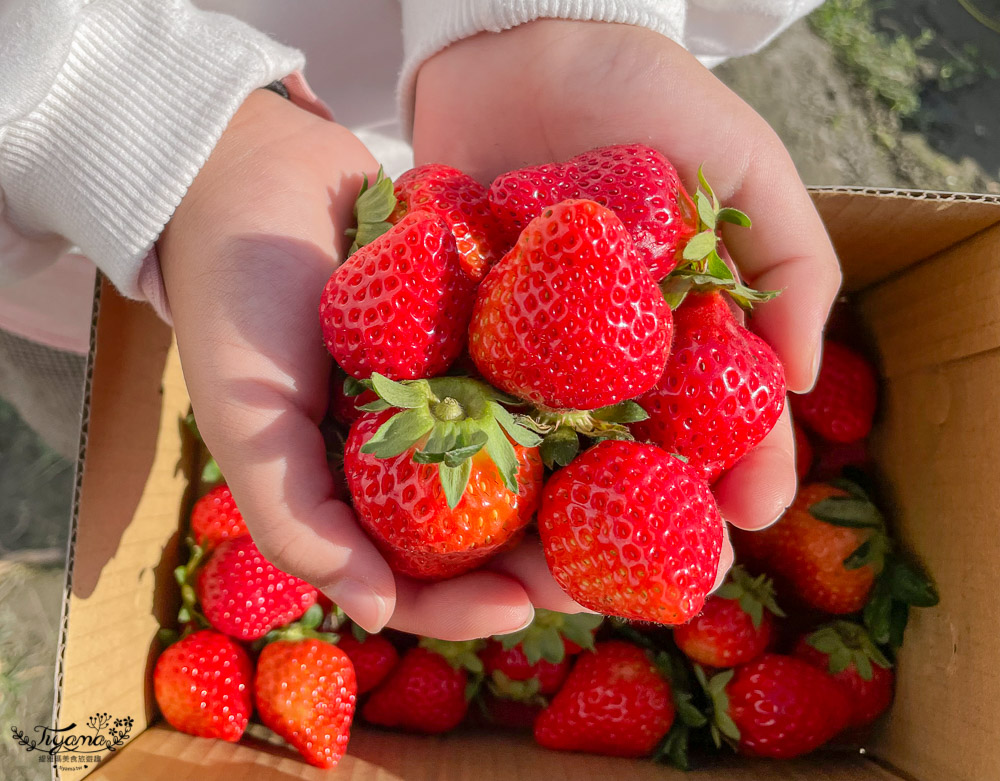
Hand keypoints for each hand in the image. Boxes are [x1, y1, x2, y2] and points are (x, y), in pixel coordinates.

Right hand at [159, 90, 584, 638]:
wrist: (256, 170)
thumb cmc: (235, 302)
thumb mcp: (247, 423)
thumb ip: (295, 524)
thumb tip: (374, 615)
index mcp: (355, 483)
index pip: (411, 571)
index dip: (463, 604)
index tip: (522, 612)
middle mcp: (411, 445)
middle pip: (487, 524)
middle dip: (544, 555)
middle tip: (607, 575)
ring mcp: (452, 386)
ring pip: (525, 455)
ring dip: (579, 486)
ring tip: (638, 506)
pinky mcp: (481, 327)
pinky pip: (536, 371)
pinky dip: (580, 393)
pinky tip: (634, 410)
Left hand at [413, 20, 841, 585]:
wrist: (524, 43)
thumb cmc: (649, 96)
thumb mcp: (745, 164)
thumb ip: (791, 262)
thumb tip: (801, 377)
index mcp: (677, 327)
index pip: (718, 415)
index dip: (740, 469)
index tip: (752, 519)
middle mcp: (603, 353)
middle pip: (626, 456)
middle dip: (636, 527)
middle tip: (645, 584)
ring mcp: (527, 349)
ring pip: (542, 451)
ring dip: (546, 518)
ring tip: (549, 575)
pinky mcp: (457, 328)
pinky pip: (460, 397)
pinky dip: (460, 450)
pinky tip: (463, 504)